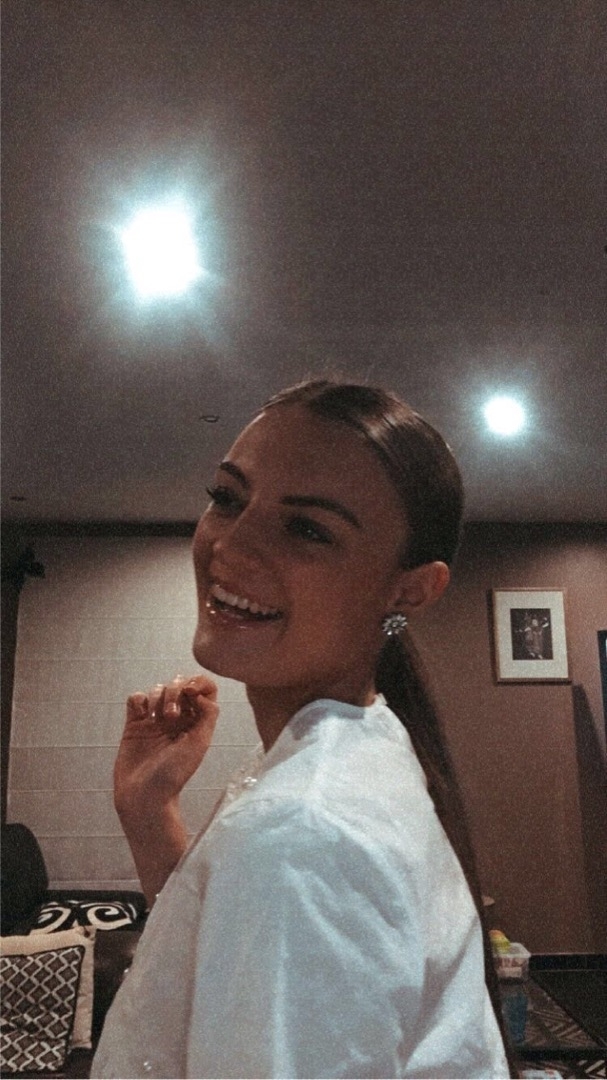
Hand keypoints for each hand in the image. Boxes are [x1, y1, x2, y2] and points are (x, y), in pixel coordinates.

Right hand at [114, 674, 218, 819]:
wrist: (144, 795)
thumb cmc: (174, 774)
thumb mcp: (200, 744)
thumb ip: (208, 714)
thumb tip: (201, 694)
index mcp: (197, 722)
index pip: (204, 689)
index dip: (198, 682)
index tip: (190, 692)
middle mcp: (177, 718)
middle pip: (179, 684)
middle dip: (175, 690)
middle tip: (172, 714)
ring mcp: (155, 720)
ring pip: (157, 689)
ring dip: (158, 698)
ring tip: (157, 719)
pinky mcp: (135, 724)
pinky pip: (136, 698)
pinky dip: (139, 700)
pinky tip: (141, 716)